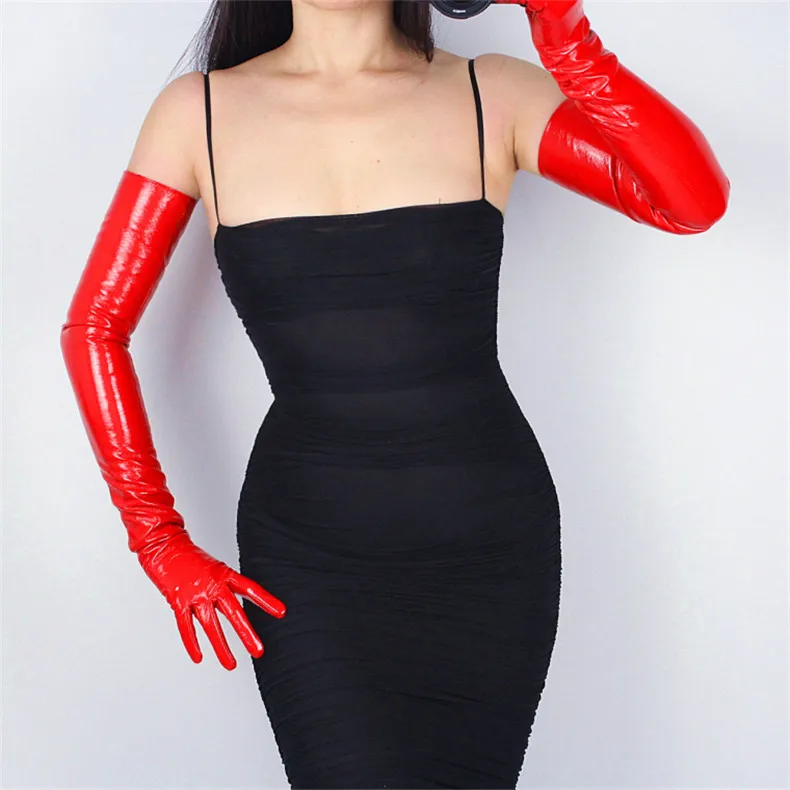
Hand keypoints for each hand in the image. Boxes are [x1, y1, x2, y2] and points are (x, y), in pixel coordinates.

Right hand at [137, 532, 286, 670]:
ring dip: (222, 647)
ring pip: (211, 625)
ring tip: (231, 664)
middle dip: (247, 633)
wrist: (164, 545)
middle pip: (234, 612)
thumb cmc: (189, 557)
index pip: (250, 589)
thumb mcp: (213, 568)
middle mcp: (213, 585)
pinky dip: (192, 643)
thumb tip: (231, 607)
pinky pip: (186, 626)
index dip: (266, 601)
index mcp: (224, 575)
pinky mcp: (178, 601)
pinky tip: (199, 657)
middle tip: (259, 651)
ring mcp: (195, 594)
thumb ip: (222, 587)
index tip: (281, 612)